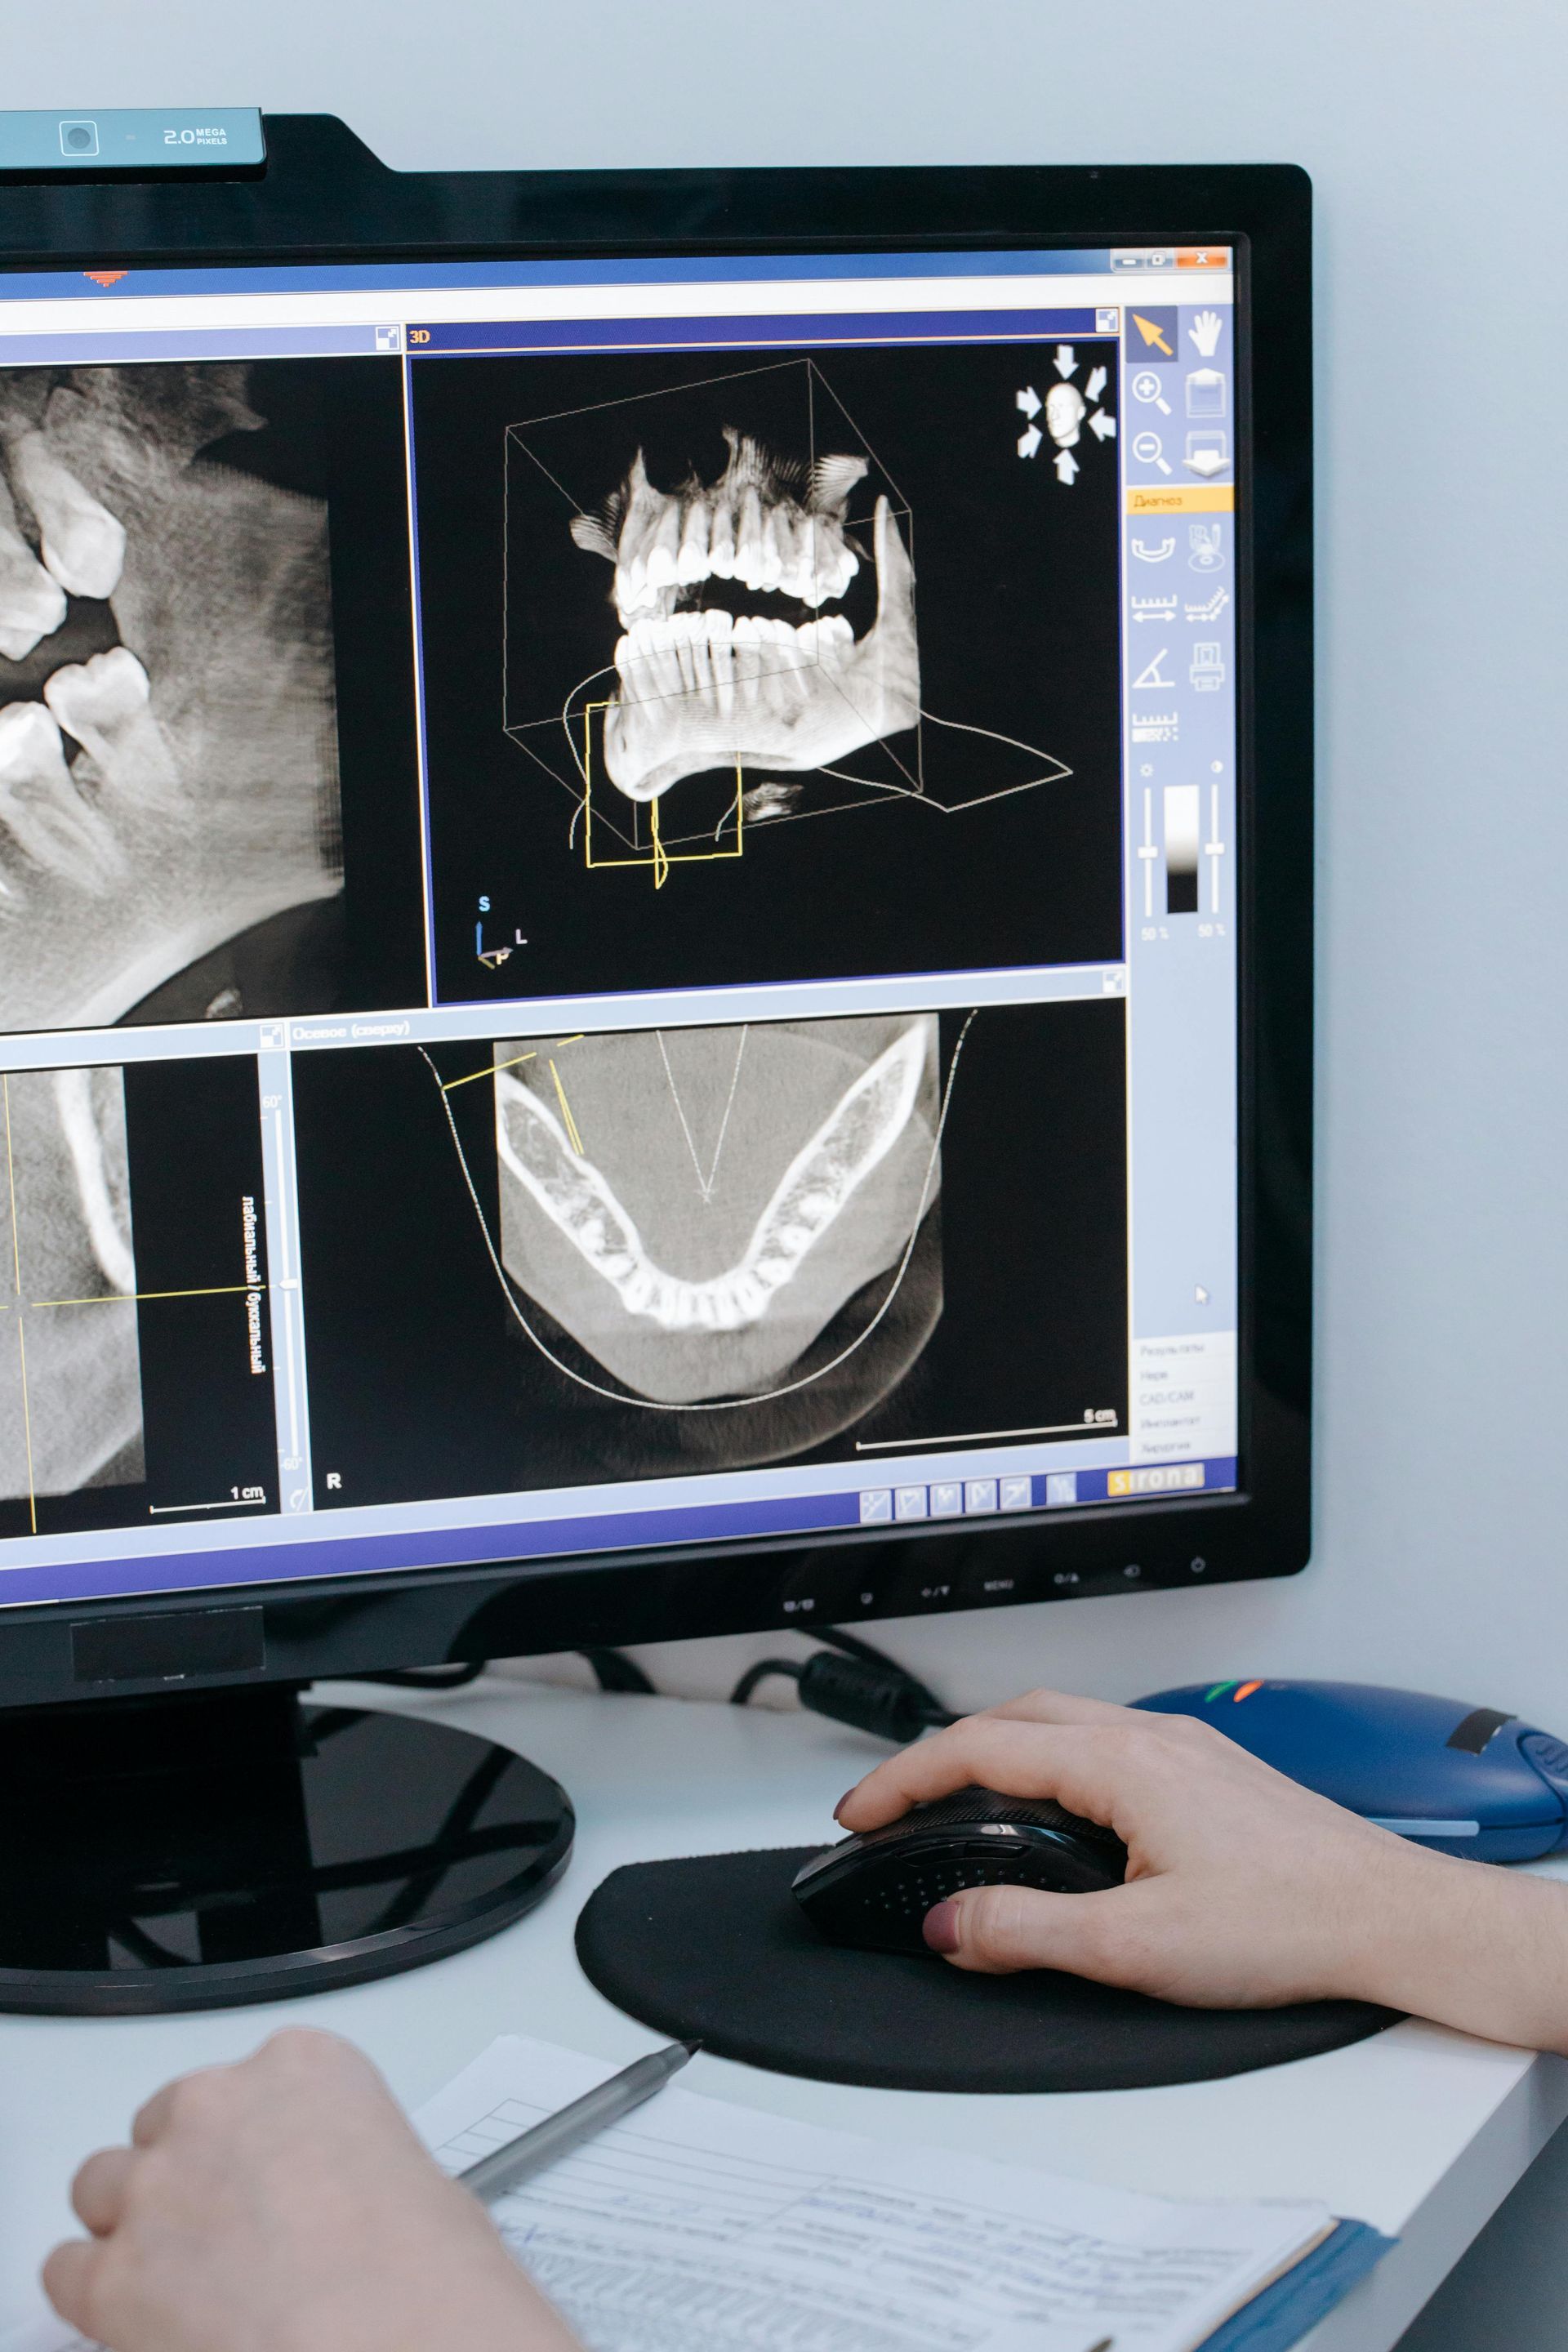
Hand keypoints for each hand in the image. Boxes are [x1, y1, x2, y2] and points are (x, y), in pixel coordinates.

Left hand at [43, 2028, 582, 2351]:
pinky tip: (141, 2317)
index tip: (266, 2176)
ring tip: (182, 2278)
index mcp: (301, 2066)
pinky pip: (66, 2270)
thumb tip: (335, 2204)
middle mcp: (217, 2108)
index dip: (252, 2140)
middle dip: (185, 2174)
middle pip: (165, 2123)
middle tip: (225, 2232)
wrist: (395, 2335)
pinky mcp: (114, 2276)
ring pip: (103, 2185)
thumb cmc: (424, 2271)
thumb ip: (345, 2159)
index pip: (246, 2081)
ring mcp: (157, 2187)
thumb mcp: (412, 2172)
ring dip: (133, 2224)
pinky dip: (94, 2292)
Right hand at [835, 1689, 1567, 2046]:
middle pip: (1015, 1716)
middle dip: (943, 1754)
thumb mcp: (1135, 1947)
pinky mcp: (1211, 1771)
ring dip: (1001, 1752)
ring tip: (965, 1805)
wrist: (1391, 1918)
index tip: (860, 1812)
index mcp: (1119, 1762)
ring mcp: (1184, 1747)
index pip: (978, 1748)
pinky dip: (1054, 1763)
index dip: (904, 1779)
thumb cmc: (1290, 1922)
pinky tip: (1062, 1814)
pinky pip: (1107, 1742)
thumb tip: (952, 1923)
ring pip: (1064, 1723)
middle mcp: (1149, 1736)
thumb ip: (1028, 1932)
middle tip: (900, 1804)